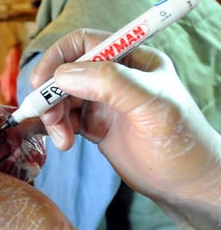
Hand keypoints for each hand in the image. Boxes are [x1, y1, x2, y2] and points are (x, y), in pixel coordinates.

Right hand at [31, 29, 220, 229]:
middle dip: (52, 94)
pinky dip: (57, 128)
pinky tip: (65, 143)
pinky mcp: (95, 124)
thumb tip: (64, 75)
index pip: (84, 43)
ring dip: (54, 116)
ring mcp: (103, 101)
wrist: (187, 186)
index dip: (58, 57)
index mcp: (131, 59)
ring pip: (61, 97)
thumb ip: (112, 84)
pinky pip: (65, 118)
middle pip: (66, 72)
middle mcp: (114, 76)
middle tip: (50, 117)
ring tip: (63, 139)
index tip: (41, 81)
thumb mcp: (152, 107)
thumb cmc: (182, 143)